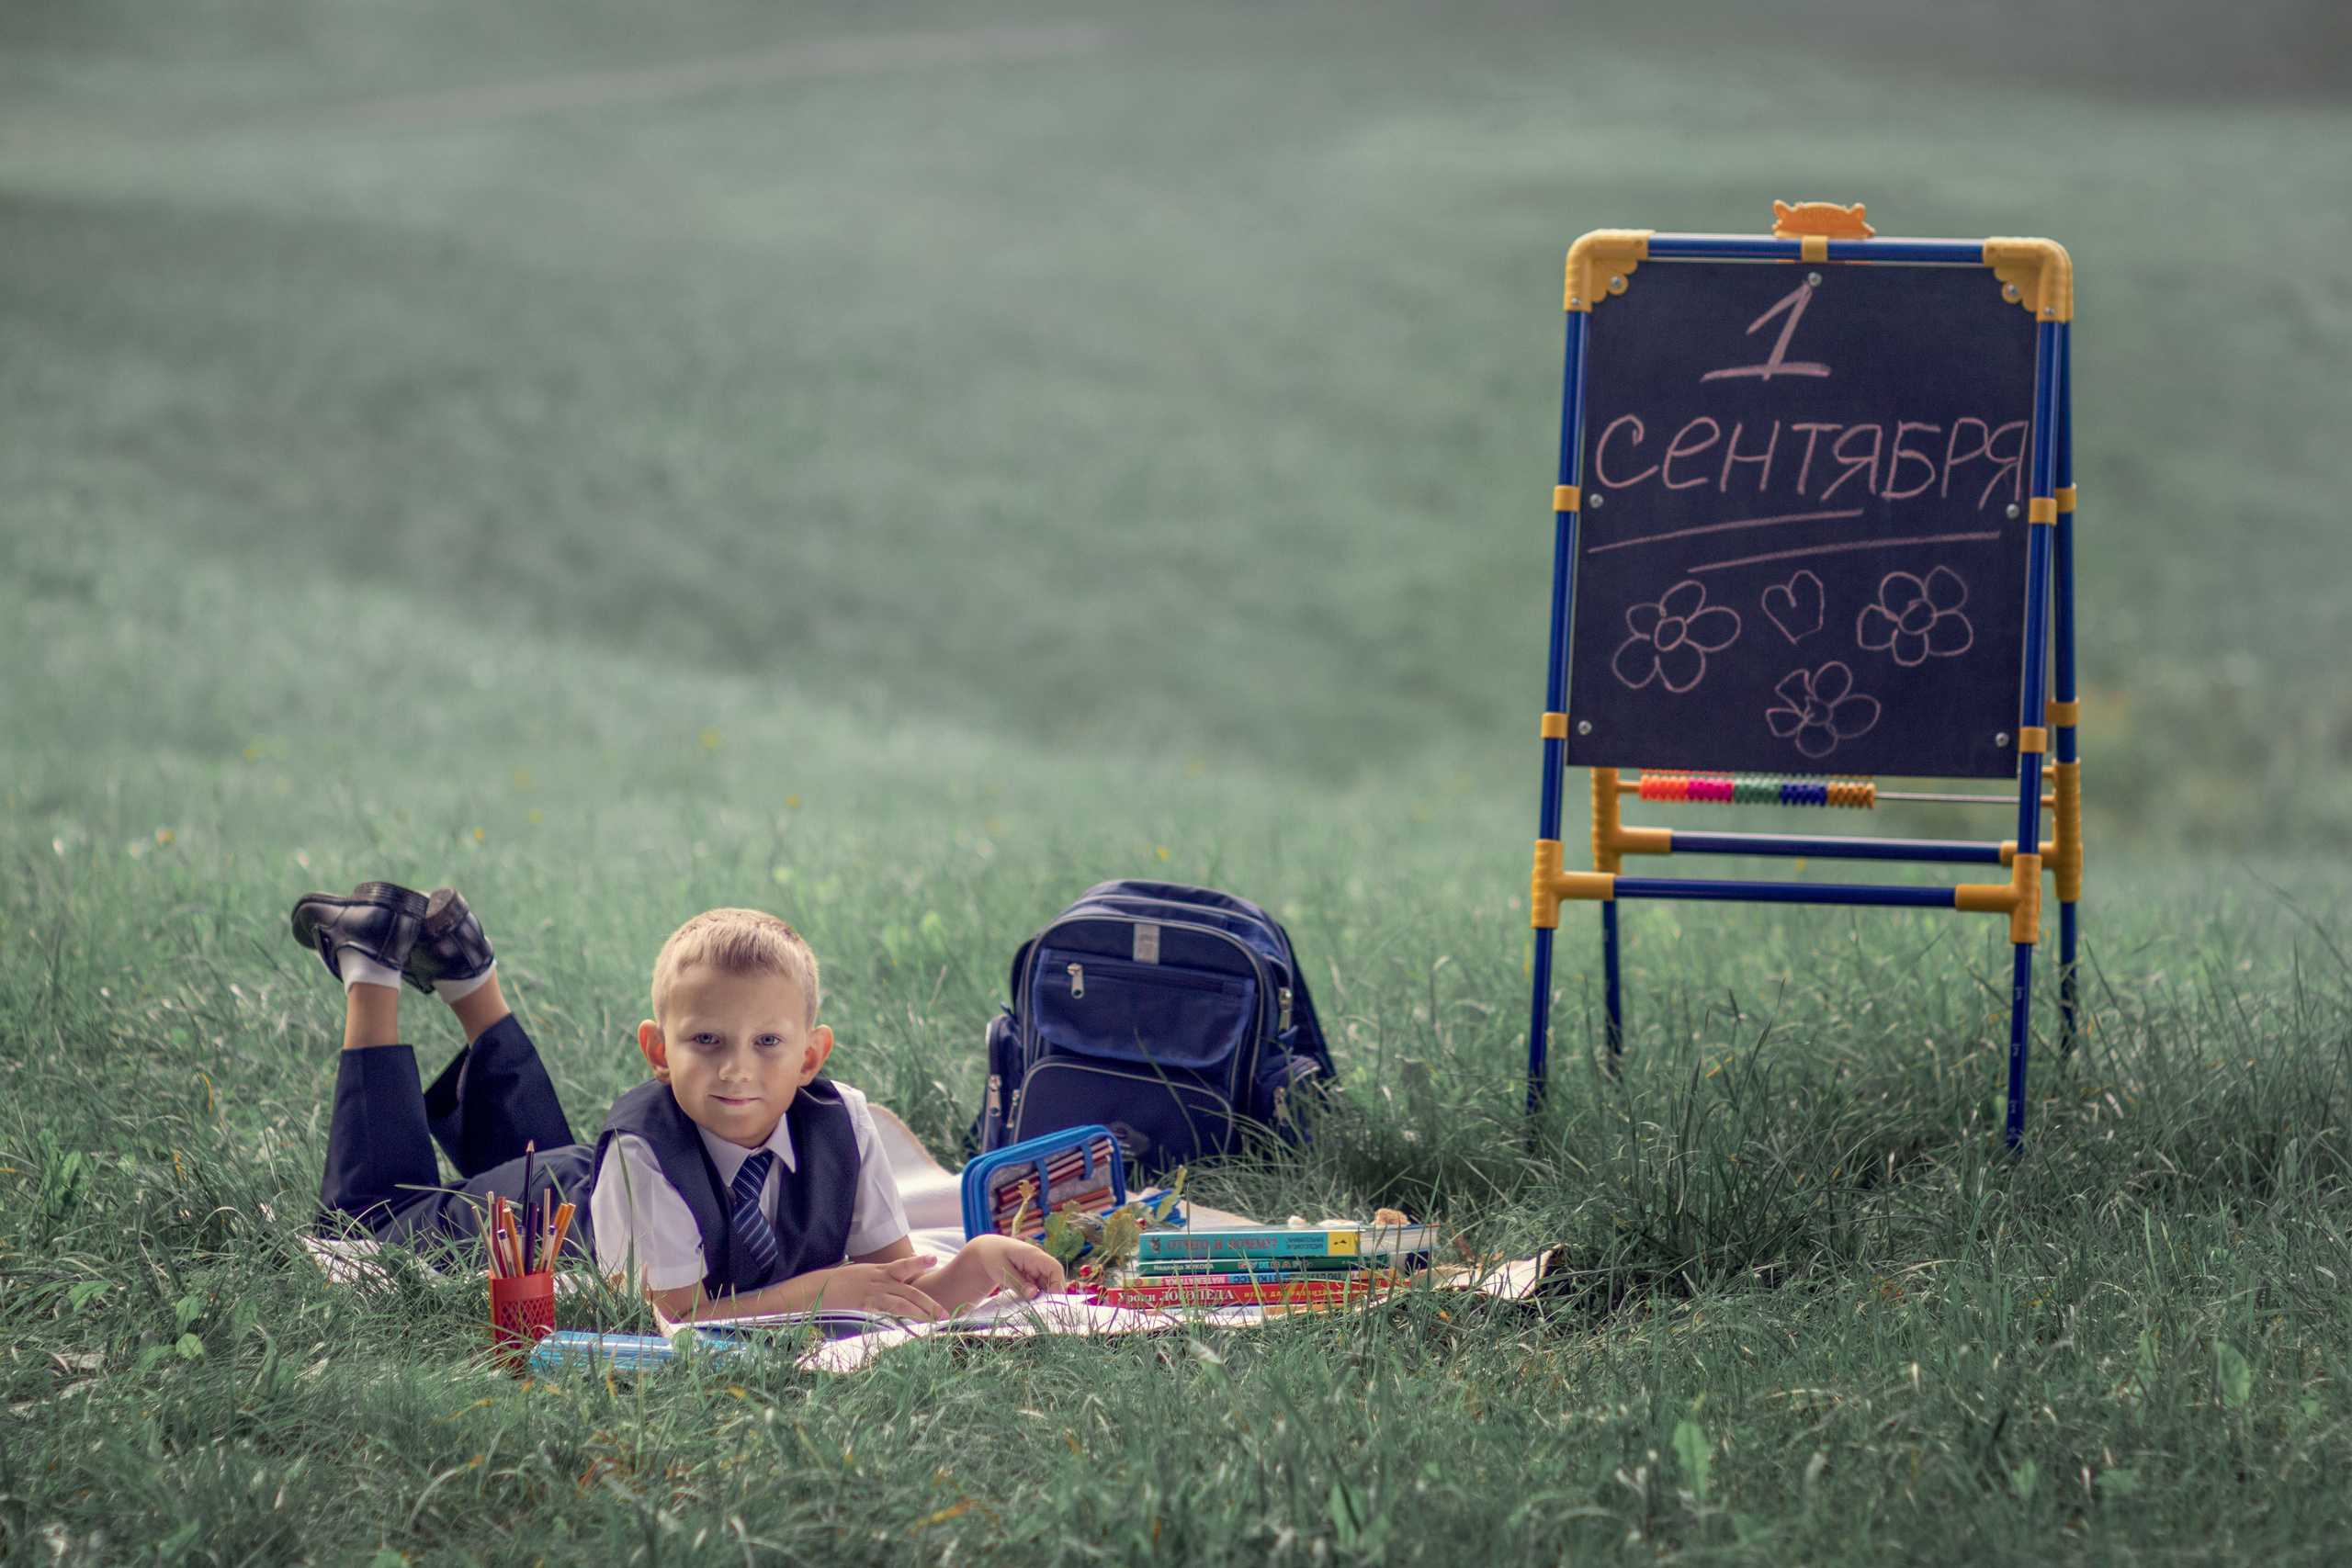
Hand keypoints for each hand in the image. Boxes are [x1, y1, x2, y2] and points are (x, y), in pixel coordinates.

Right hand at [813, 1256, 943, 1320]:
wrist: (824, 1287)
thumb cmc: (848, 1279)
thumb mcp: (869, 1270)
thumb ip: (889, 1271)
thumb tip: (909, 1265)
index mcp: (882, 1270)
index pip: (904, 1265)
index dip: (919, 1261)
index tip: (934, 1259)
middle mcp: (881, 1281)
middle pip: (909, 1292)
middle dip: (929, 1303)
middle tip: (945, 1313)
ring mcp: (874, 1295)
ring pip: (901, 1305)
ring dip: (919, 1315)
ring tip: (934, 1322)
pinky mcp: (866, 1307)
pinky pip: (885, 1315)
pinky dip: (897, 1322)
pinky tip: (909, 1329)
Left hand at [971, 1235, 1066, 1299]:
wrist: (985, 1249)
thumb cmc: (992, 1256)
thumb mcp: (1003, 1270)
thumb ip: (1019, 1283)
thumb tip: (1034, 1294)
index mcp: (1034, 1255)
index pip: (1055, 1268)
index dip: (1058, 1284)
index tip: (1051, 1300)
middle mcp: (1038, 1262)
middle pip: (1053, 1279)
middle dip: (1049, 1294)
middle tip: (1040, 1309)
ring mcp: (1034, 1269)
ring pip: (1045, 1285)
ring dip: (1041, 1296)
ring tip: (1032, 1307)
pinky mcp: (1030, 1276)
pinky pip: (1037, 1287)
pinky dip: (1034, 1296)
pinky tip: (1027, 1303)